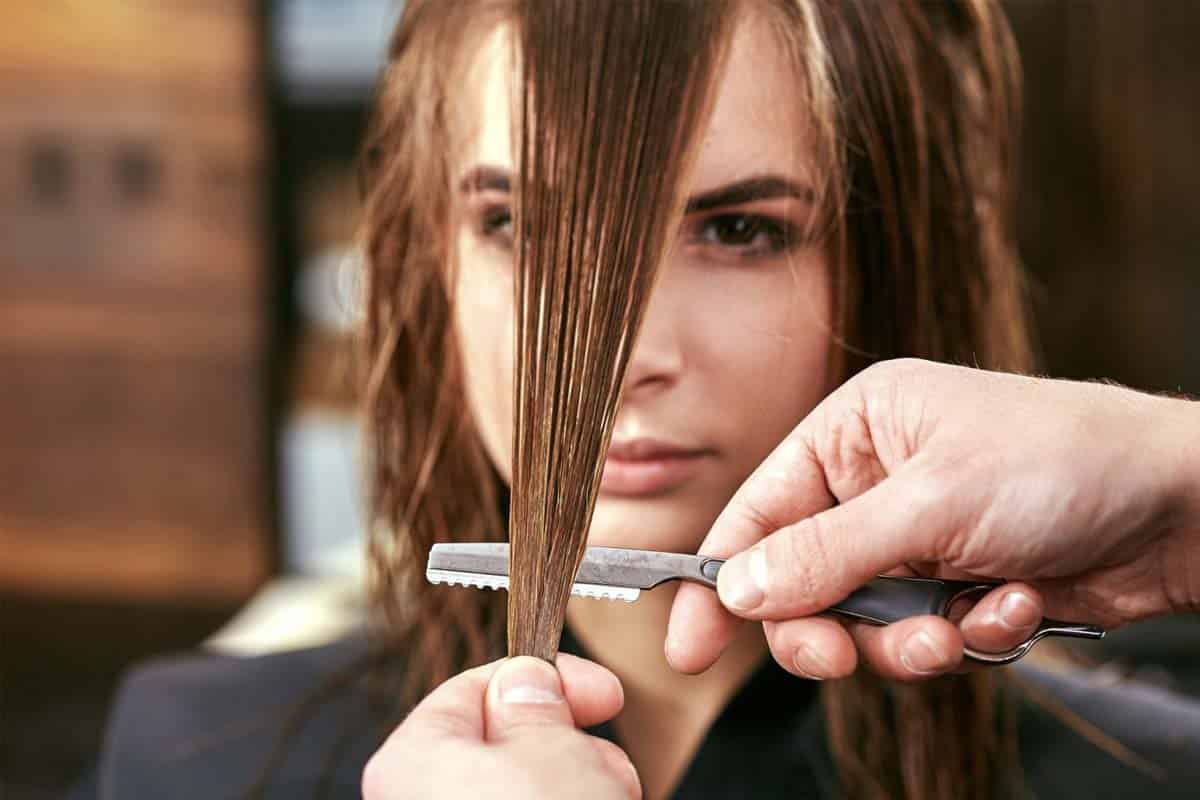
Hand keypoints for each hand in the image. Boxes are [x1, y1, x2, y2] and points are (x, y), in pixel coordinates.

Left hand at [363, 655, 638, 798]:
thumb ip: (534, 701)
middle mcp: (417, 796)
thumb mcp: (549, 751)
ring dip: (579, 781)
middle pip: (506, 741)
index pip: (479, 686)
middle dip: (570, 742)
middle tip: (608, 763)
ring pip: (524, 785)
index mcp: (413, 758)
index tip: (600, 690)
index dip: (548, 679)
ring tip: (608, 797)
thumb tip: (526, 677)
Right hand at [668, 359, 1199, 680]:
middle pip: (800, 579)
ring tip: (957, 629)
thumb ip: (826, 553)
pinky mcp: (956, 584)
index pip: (759, 508)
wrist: (1182, 507)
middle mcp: (874, 483)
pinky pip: (920, 637)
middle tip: (839, 658)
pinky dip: (965, 635)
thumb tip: (737, 589)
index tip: (690, 645)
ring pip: (860, 621)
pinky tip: (1015, 603)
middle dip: (826, 626)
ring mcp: (915, 538)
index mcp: (854, 431)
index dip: (720, 577)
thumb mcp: (932, 503)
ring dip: (905, 640)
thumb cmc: (1064, 461)